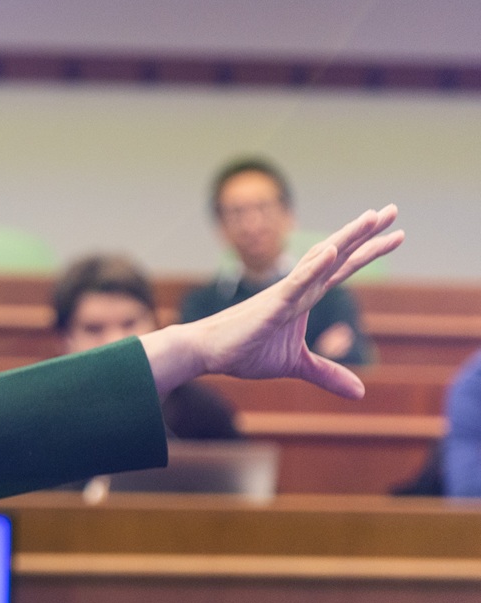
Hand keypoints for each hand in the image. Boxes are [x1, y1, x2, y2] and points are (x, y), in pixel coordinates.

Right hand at [140, 206, 401, 399]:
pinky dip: (315, 268)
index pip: (343, 268)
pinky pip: (296, 283)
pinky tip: (332, 251)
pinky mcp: (271, 306)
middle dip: (366, 233)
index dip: (368, 251)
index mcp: (305, 297)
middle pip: (338, 254)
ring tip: (369, 218)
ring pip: (320, 260)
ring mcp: (285, 294)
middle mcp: (298, 288)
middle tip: (392, 210)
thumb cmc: (244, 350)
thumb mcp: (296, 365)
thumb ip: (327, 374)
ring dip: (346, 238)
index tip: (395, 234)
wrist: (207, 351)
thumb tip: (359, 393)